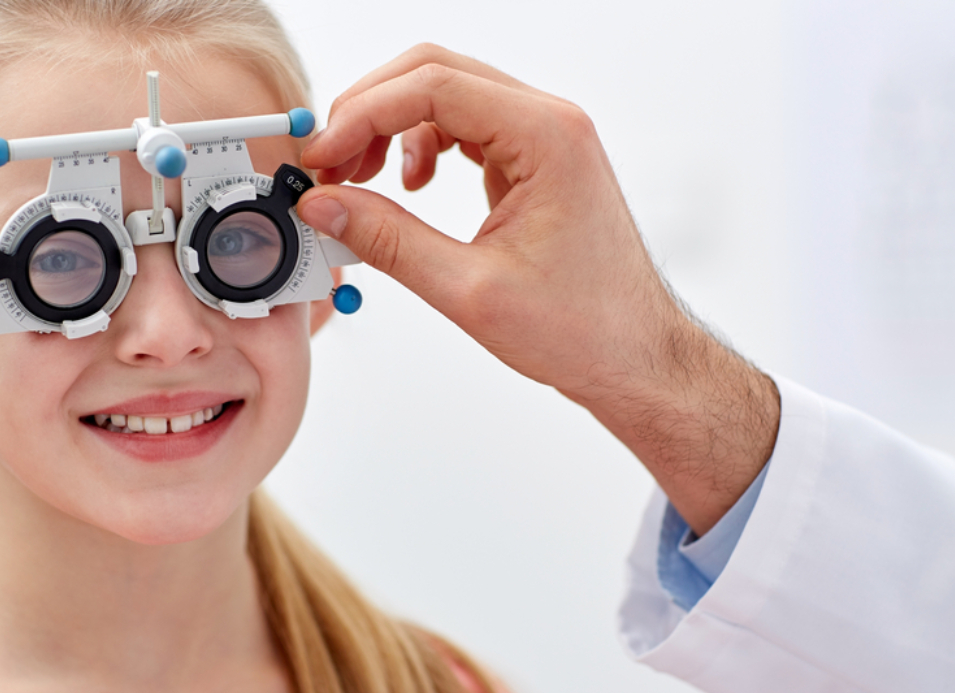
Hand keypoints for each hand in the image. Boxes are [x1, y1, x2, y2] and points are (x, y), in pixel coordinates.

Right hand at [298, 45, 778, 533]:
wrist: (634, 357)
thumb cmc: (584, 329)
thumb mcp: (469, 291)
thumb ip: (388, 241)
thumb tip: (325, 208)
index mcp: (546, 137)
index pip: (432, 86)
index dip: (363, 116)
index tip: (321, 158)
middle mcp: (550, 123)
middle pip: (435, 72)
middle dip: (370, 112)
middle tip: (328, 164)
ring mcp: (544, 139)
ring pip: (446, 95)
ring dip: (391, 128)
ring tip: (358, 181)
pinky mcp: (535, 162)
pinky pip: (464, 128)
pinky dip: (421, 146)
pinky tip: (408, 187)